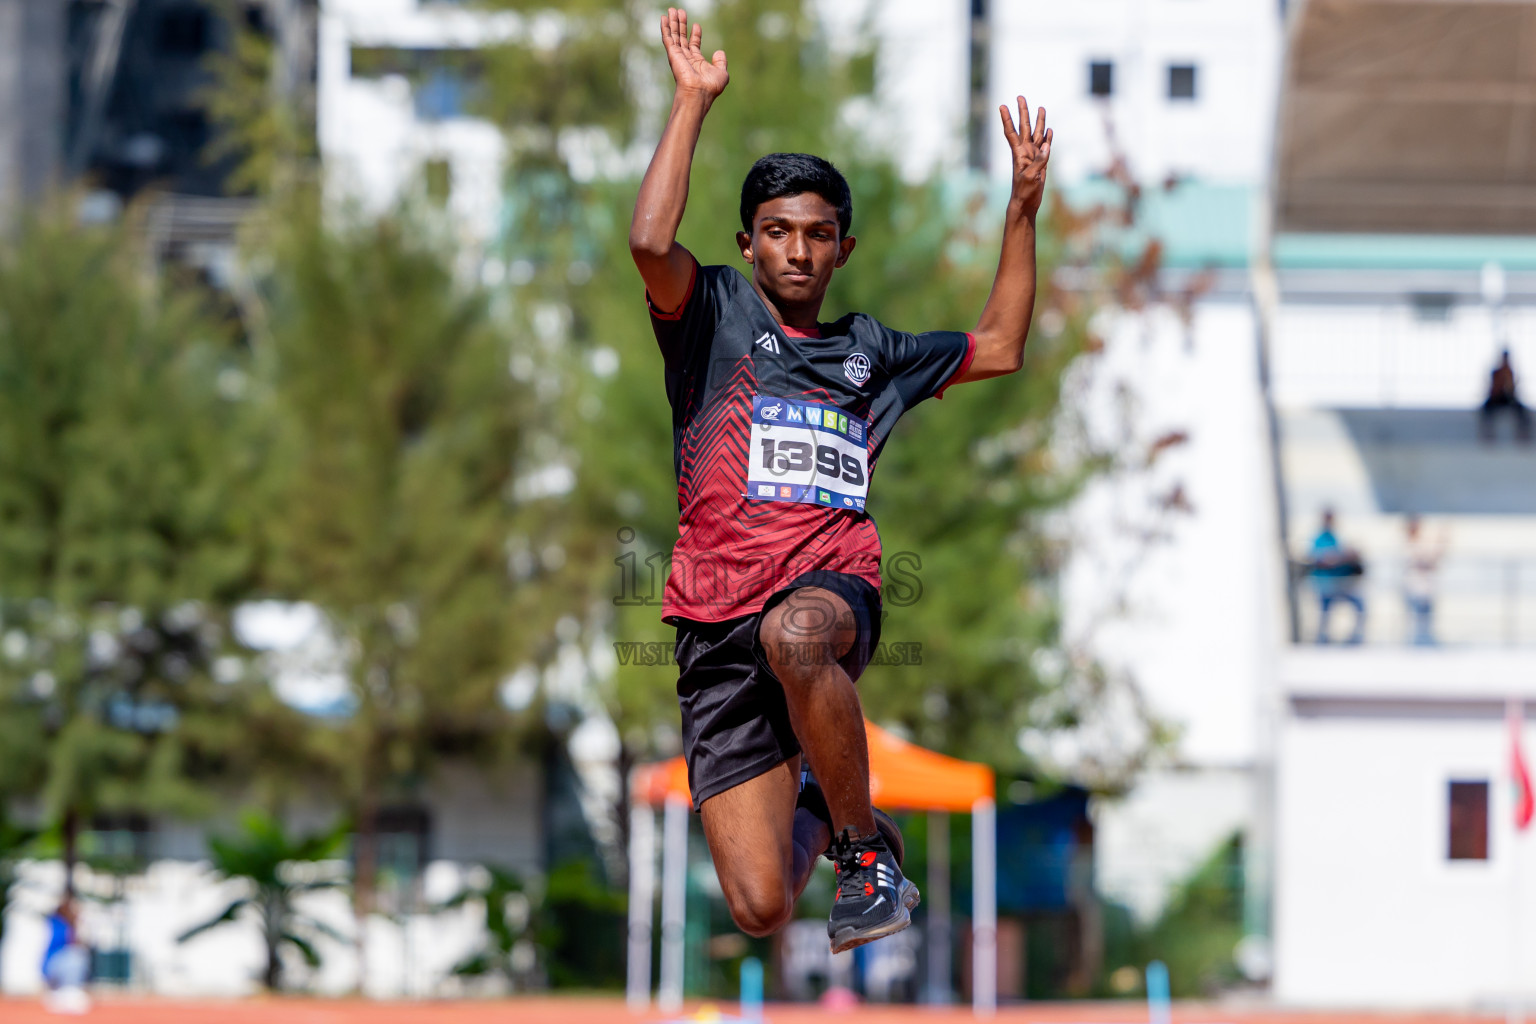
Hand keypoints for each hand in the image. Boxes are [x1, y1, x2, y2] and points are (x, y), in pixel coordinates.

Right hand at [662, 8, 728, 100]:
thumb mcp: (721, 73)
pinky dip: (665, 28)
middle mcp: (686, 59)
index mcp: (697, 63)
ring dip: (673, 22)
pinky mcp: (673, 54)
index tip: (696, 25)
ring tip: (672, 10)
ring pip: (674, 35)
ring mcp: (678, 56)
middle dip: (681, 25)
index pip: (694, 45)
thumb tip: (719, 52)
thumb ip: (721, 62)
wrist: (699, 93)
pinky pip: (668, 38)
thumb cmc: (710, 87)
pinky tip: (664, 18)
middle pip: (682, 37)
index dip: (695, 34)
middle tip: (680, 11)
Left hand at [1000, 96, 1050, 219]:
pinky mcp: (1041, 163)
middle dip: (1022, 112)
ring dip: (1039, 121)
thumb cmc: (1024, 191)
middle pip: (1024, 127)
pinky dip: (1048, 138)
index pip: (1011, 132)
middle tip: (1020, 97)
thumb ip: (1039, 161)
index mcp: (1018, 153)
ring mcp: (1033, 156)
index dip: (1007, 119)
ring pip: (1037, 134)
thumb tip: (1047, 146)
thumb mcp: (1031, 176)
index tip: (1002, 106)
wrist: (1026, 203)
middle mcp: (1025, 151)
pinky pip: (1045, 147)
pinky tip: (1050, 130)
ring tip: (1040, 108)